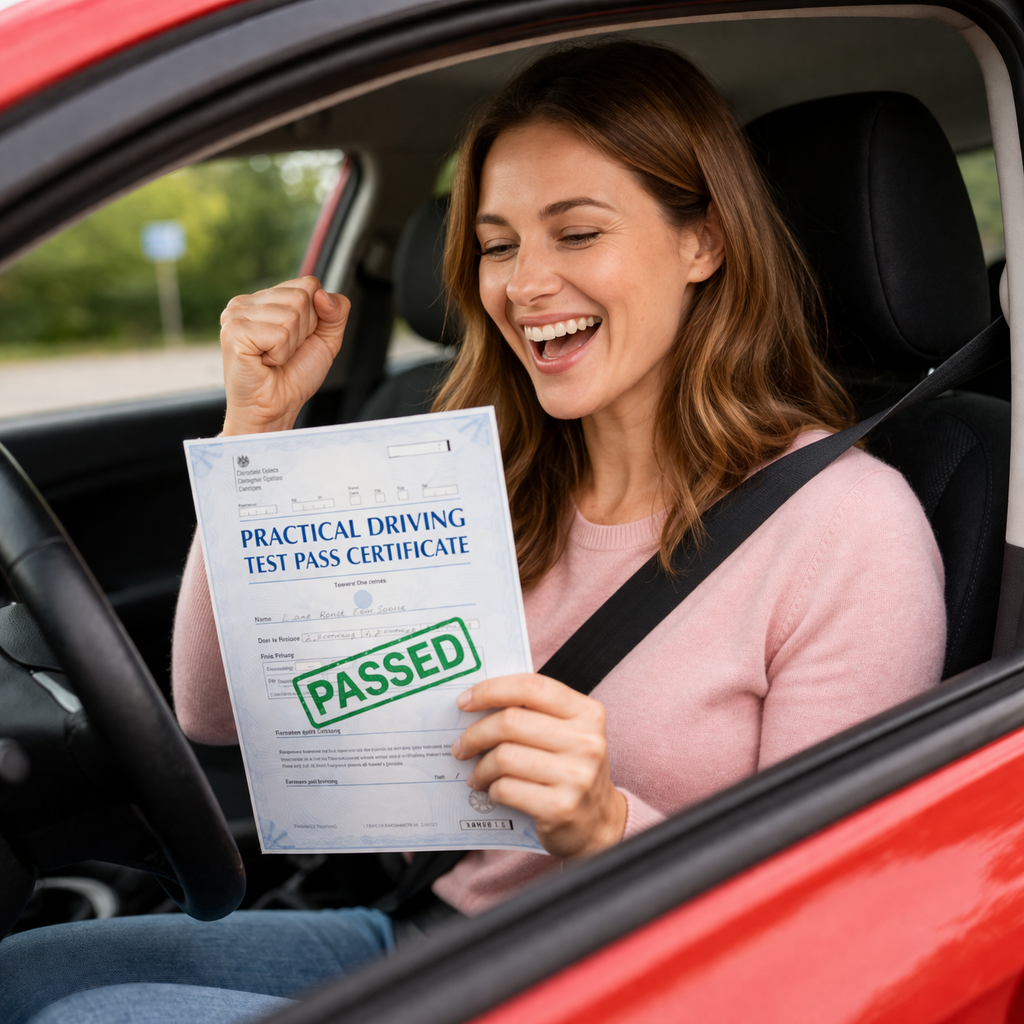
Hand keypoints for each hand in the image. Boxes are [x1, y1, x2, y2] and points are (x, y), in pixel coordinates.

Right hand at [219, 276, 350, 435]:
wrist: (276, 407)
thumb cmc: (294, 376)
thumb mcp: (326, 339)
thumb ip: (336, 311)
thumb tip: (322, 295)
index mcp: (266, 298)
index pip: (309, 284)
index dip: (315, 317)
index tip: (297, 339)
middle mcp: (247, 301)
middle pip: (301, 297)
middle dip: (304, 331)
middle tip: (284, 352)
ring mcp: (236, 314)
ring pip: (292, 315)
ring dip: (291, 345)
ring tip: (273, 358)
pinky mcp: (234, 331)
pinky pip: (279, 334)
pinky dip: (280, 354)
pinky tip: (264, 362)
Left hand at [451, 674, 626, 859]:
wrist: (599, 823)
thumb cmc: (571, 770)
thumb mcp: (568, 733)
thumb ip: (534, 713)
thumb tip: (477, 704)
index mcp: (587, 712)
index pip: (531, 687)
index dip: (492, 690)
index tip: (465, 701)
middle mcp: (586, 741)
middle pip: (511, 722)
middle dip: (476, 734)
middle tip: (462, 746)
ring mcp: (576, 776)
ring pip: (504, 757)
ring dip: (480, 767)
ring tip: (476, 774)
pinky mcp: (560, 808)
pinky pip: (506, 789)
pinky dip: (491, 789)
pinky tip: (492, 791)